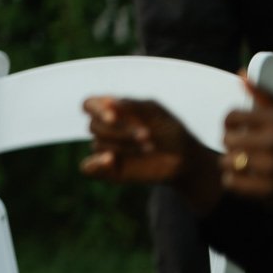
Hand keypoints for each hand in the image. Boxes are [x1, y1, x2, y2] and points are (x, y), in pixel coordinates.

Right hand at [82, 95, 222, 211]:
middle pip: (94, 126)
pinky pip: (88, 168)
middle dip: (121, 131)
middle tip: (148, 136)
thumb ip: (132, 105)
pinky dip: (96, 163)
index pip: (89, 105)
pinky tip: (111, 160)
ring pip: (98, 145)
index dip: (96, 110)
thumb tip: (108, 101)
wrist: (185, 159)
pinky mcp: (107, 170)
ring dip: (124, 147)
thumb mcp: (155, 112)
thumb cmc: (169, 130)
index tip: (113, 117)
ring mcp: (105, 150)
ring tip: (149, 148)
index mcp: (111, 110)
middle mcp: (104, 129)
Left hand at [221, 72, 272, 212]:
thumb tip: (240, 74)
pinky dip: (236, 181)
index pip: (232, 116)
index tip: (238, 129)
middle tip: (244, 148)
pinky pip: (232, 183)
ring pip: (227, 162)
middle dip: (233, 144)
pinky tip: (248, 179)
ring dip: (234, 164)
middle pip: (227, 139)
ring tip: (247, 164)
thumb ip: (265, 96)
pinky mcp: (272, 190)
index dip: (231, 123)